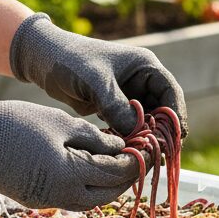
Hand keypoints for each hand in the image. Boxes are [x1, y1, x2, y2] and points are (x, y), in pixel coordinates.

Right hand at [0, 89, 138, 209]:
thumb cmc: (14, 122)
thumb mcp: (60, 123)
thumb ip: (95, 138)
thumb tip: (122, 146)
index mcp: (70, 175)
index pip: (116, 173)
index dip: (136, 161)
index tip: (149, 147)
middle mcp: (61, 196)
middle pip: (108, 194)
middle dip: (126, 177)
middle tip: (139, 157)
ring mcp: (46, 202)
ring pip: (91, 200)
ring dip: (108, 185)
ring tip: (119, 162)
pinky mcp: (34, 201)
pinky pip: (71, 198)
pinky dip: (87, 187)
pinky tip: (92, 168)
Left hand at [9, 13, 187, 137]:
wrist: (43, 62)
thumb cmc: (70, 61)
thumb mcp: (96, 82)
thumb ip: (116, 106)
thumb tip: (137, 133)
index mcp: (144, 66)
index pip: (170, 92)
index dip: (176, 115)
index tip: (175, 137)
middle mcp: (141, 80)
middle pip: (163, 110)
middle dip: (162, 131)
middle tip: (160, 153)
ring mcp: (129, 95)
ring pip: (147, 121)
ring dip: (146, 137)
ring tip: (144, 156)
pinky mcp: (115, 108)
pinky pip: (130, 127)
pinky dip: (130, 139)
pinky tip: (127, 151)